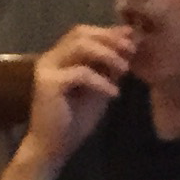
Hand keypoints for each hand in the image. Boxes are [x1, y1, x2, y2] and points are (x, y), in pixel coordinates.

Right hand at [11, 22, 131, 179]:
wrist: (54, 147)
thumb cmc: (75, 119)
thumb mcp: (101, 86)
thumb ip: (111, 65)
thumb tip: (129, 42)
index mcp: (60, 56)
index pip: (84, 32)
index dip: (109, 32)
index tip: (133, 41)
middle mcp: (50, 58)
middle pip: (81, 33)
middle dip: (110, 39)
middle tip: (131, 51)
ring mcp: (46, 69)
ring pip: (80, 46)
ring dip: (107, 55)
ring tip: (125, 70)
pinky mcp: (48, 84)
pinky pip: (80, 73)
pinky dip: (101, 81)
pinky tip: (113, 94)